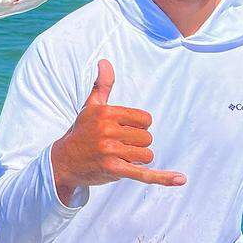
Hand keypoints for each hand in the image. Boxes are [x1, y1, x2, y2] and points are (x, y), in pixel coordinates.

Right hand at [50, 59, 185, 204]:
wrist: (62, 161)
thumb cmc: (81, 132)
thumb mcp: (90, 107)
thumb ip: (102, 85)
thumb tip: (105, 62)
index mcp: (106, 113)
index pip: (145, 119)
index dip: (138, 127)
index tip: (121, 131)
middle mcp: (108, 130)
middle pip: (147, 138)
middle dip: (137, 144)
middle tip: (116, 146)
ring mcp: (110, 150)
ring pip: (146, 155)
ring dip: (136, 159)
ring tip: (117, 157)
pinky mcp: (112, 169)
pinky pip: (144, 173)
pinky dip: (162, 178)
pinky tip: (180, 179)